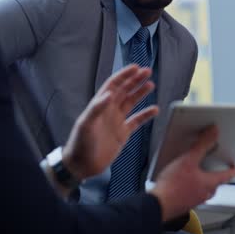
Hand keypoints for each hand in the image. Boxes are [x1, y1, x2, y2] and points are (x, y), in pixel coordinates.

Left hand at [61, 64, 157, 179]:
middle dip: (135, 80)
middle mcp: (109, 111)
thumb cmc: (79, 144)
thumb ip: (97, 108)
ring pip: (131, 103)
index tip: (135, 68)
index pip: (113, 85)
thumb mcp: (86, 124)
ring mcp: (116, 122)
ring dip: (140, 93)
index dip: (124, 75)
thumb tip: (110, 94)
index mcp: (99, 105)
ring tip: (151, 84)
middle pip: (124, 90)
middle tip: (147, 71)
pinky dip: (146, 115)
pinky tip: (154, 109)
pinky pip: (136, 121)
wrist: (81, 165)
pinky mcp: (122, 134)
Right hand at [149, 125, 234, 221]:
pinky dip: (191, 186)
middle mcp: (205, 194)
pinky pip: (193, 193)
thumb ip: (202, 145)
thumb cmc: (173, 185)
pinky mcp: (184, 203)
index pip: (227, 175)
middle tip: (216, 168)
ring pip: (204, 189)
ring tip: (196, 172)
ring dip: (202, 181)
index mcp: (210, 183)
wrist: (159, 205)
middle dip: (216, 175)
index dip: (234, 170)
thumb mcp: (189, 160)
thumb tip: (214, 133)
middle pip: (215, 183)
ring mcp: (195, 200)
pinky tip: (181, 182)